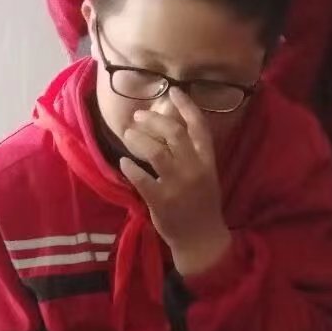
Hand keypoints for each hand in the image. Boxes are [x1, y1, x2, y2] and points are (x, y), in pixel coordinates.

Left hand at [117, 90, 230, 276]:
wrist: (201, 238)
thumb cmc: (201, 205)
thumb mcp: (205, 175)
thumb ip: (192, 153)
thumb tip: (170, 127)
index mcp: (207, 161)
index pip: (199, 126)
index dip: (186, 106)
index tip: (173, 92)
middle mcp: (194, 169)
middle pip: (173, 133)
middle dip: (153, 119)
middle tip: (138, 116)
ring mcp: (178, 185)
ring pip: (155, 151)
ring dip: (138, 139)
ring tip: (128, 134)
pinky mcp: (161, 201)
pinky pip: (141, 178)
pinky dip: (130, 167)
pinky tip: (123, 162)